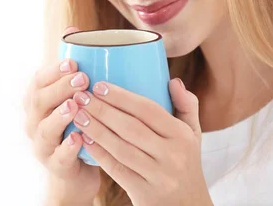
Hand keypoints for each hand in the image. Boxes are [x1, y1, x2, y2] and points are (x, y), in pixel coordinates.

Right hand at [23, 27, 100, 204]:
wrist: (77, 168)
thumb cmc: (75, 122)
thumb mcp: (71, 94)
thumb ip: (70, 67)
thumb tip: (73, 29)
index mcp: (37, 100)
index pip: (38, 81)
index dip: (54, 71)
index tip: (73, 62)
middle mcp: (34, 121)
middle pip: (39, 102)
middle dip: (60, 88)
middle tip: (83, 78)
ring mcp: (42, 145)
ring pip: (44, 129)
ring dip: (60, 116)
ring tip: (75, 106)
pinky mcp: (55, 165)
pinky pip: (58, 157)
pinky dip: (67, 148)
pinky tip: (79, 139)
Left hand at [71, 77, 212, 205]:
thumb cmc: (186, 162)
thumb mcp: (193, 134)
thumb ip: (186, 105)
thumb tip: (173, 80)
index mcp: (182, 136)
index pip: (149, 110)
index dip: (122, 97)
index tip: (99, 86)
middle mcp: (172, 155)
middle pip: (131, 128)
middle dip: (103, 110)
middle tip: (81, 97)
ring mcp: (158, 176)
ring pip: (120, 148)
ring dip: (96, 130)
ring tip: (78, 115)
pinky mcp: (143, 193)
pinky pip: (117, 170)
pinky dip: (99, 153)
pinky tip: (85, 139)